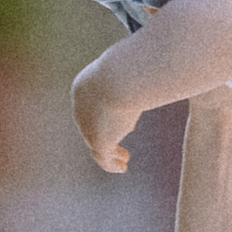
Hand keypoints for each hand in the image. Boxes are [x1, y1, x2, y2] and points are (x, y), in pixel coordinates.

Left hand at [71, 52, 137, 175]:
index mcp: (83, 86)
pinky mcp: (98, 139)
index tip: (125, 123)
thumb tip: (151, 69)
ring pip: (94, 143)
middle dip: (105, 134)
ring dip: (109, 152)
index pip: (91, 105)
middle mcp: (80, 107)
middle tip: (123, 141)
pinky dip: (110, 164)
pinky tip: (123, 167)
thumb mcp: (133, 65)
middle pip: (91, 125)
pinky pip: (102, 157)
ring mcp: (86, 125)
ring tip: (124, 160)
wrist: (121, 77)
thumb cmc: (131, 64)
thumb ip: (138, 72)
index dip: (104, 115)